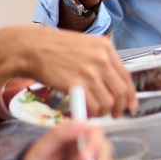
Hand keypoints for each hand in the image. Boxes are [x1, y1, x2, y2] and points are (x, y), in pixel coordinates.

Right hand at [2, 24, 135, 117]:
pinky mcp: (76, 84)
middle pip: (121, 91)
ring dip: (104, 112)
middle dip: (120, 107)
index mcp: (106, 47)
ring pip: (109, 102)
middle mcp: (101, 59)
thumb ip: (100, 59)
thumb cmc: (53, 47)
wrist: (30, 48)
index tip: (130, 104)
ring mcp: (90, 72)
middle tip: (115, 115)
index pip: (126, 76)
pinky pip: (93, 106)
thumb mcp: (84, 45)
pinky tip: (85, 111)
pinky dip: (91, 113)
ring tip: (96, 113)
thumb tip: (112, 80)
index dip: (130, 94)